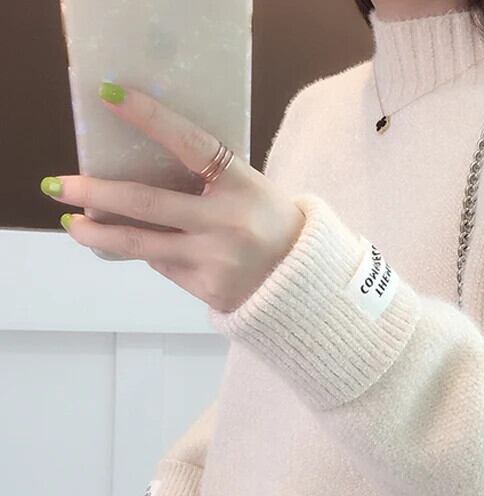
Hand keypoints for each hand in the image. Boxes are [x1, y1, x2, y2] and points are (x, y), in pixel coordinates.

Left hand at [41, 82, 305, 311]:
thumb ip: (207, 181)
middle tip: (58, 185)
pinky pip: (162, 265)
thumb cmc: (272, 226)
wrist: (303, 285)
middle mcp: (227, 223)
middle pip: (147, 203)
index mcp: (243, 186)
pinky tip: (143, 247)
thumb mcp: (250, 190)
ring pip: (141, 245)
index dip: (151, 119)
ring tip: (72, 224)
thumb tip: (140, 173)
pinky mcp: (207, 288)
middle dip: (95, 193)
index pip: (191, 144)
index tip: (111, 96)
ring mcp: (215, 259)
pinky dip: (148, 252)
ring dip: (99, 234)